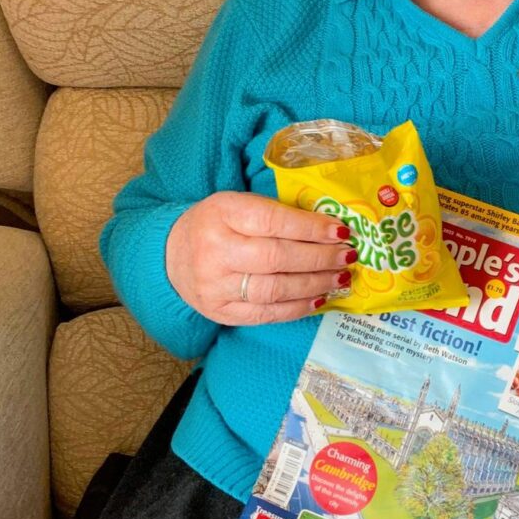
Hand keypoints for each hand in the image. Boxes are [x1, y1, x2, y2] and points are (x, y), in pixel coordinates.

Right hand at [166, 191, 354, 326]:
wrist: (170, 254)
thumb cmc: (217, 224)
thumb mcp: (238, 205)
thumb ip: (276, 214)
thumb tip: (329, 229)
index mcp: (222, 213)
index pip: (273, 222)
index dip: (311, 228)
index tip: (341, 231)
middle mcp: (215, 251)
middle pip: (277, 258)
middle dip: (319, 258)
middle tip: (347, 256)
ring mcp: (216, 286)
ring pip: (274, 290)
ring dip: (314, 285)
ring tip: (340, 278)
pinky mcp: (220, 312)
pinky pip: (266, 314)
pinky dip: (297, 307)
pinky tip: (318, 298)